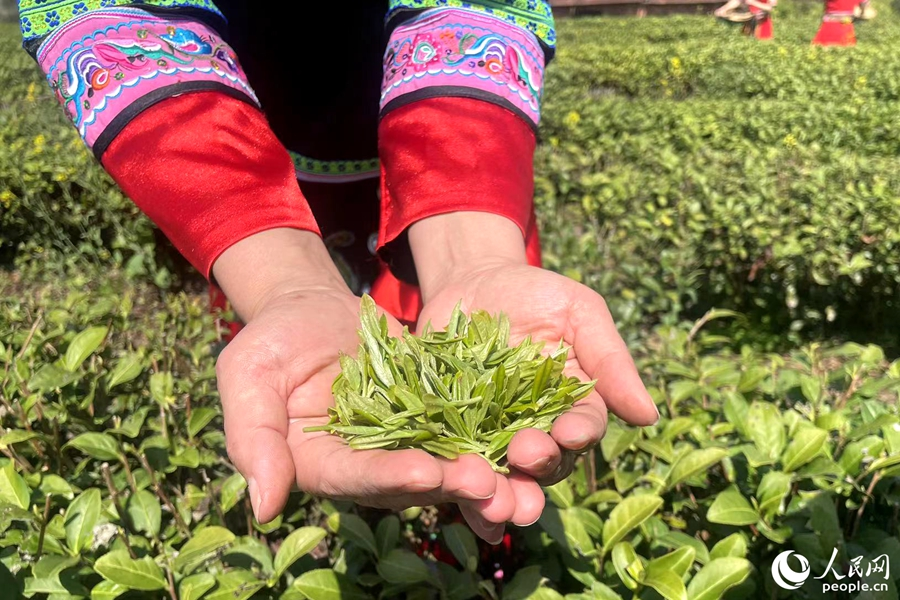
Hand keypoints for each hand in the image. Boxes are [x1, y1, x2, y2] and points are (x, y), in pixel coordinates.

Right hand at [212, 229, 499, 522]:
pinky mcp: (431, 414)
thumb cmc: (271, 338)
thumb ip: (252, 437)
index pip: (353, 478)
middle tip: (491, 482)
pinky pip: (464, 425)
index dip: (387, 478)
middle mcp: (364, 465)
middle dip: (450, 483)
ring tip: (520, 467)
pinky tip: (527, 430)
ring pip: (446, 461)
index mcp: (318, 465)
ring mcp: (401, 441)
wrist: (311, 306)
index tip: (423, 472)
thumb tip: (263, 509)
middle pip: (409, 481)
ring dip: (483, 469)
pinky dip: (494, 431)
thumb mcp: (247, 375)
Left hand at [410, 214, 658, 541]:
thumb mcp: (579, 312)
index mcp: (573, 405)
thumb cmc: (537, 294)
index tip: (570, 432)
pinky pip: (452, 463)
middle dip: (538, 468)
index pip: (583, 428)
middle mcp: (537, 430)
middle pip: (545, 464)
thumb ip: (610, 361)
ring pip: (501, 476)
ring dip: (499, 493)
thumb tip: (648, 416)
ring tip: (492, 501)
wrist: (473, 281)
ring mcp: (491, 435)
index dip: (578, 434)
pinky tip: (447, 490)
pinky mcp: (449, 432)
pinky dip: (452, 481)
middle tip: (525, 457)